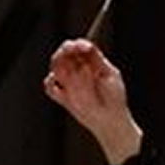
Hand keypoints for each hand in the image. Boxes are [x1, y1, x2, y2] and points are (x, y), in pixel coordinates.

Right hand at [44, 38, 143, 164]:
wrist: (111, 120)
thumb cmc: (114, 98)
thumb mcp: (110, 74)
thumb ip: (97, 60)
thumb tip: (86, 46)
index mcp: (89, 62)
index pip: (78, 47)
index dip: (78, 44)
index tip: (83, 47)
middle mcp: (77, 70)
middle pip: (64, 54)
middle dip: (66, 51)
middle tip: (71, 51)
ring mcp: (69, 82)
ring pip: (56, 67)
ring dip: (62, 67)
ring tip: (76, 74)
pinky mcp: (62, 96)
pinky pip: (50, 86)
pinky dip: (51, 82)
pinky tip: (58, 81)